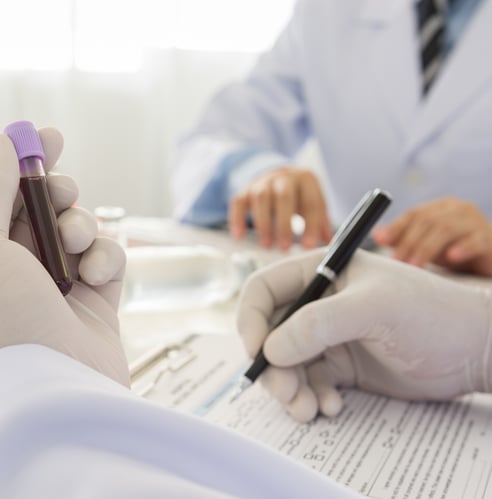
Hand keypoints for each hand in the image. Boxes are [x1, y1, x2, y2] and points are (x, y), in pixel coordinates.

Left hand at [0, 130, 129, 398]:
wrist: (50, 402)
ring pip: (77, 232)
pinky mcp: (96, 309)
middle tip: (62, 189)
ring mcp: (56, 295)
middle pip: (39, 212)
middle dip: (55, 191)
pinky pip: (107, 261)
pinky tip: (96, 274)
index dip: (20, 164)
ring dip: (80, 224)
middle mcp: (12, 279)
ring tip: (75, 241)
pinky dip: (105, 257)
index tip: (48, 135)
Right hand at [228, 167, 331, 250]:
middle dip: (284, 224)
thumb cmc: (299, 195)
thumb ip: (321, 223)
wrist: (278, 176)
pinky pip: (238, 203)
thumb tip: (329, 244)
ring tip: (266, 245)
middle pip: (284, 197)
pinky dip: (237, 219)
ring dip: (263, 224)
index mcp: (306, 179)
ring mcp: (262, 182)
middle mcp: (283, 178)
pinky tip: (239, 236)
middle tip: (285, 247)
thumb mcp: (313, 203)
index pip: (311, 202)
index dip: (311, 225)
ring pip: (261, 199)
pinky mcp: (245, 190)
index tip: (308, 246)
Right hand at [237, 249, 491, 422]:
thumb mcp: (374, 309)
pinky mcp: (342, 366)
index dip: (251, 319)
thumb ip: (318, 324)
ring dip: (290, 389)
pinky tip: (332, 406)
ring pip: (286, 363)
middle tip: (286, 393)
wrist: (475, 350)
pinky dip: (312, 398)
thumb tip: (270, 349)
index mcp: (320, 272)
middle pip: (269, 333)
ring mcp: (328, 336)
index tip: (256, 352)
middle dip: (272, 366)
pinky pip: (309, 383)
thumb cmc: (431, 314)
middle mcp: (318, 303)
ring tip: (308, 409)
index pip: (264, 290)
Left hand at [373, 197, 491, 276]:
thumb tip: (377, 234)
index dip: (397, 227)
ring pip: (447, 229)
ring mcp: (475, 221)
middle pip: (428, 221)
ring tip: (415, 265)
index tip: (381, 241)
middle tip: (397, 261)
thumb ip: (404, 238)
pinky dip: (462, 248)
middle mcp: (458, 209)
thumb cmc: (456, 249)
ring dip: (427, 248)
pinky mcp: (489, 238)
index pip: (414, 214)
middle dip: (409, 242)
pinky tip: (451, 257)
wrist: (489, 259)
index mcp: (440, 207)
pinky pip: (475, 241)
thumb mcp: (427, 244)